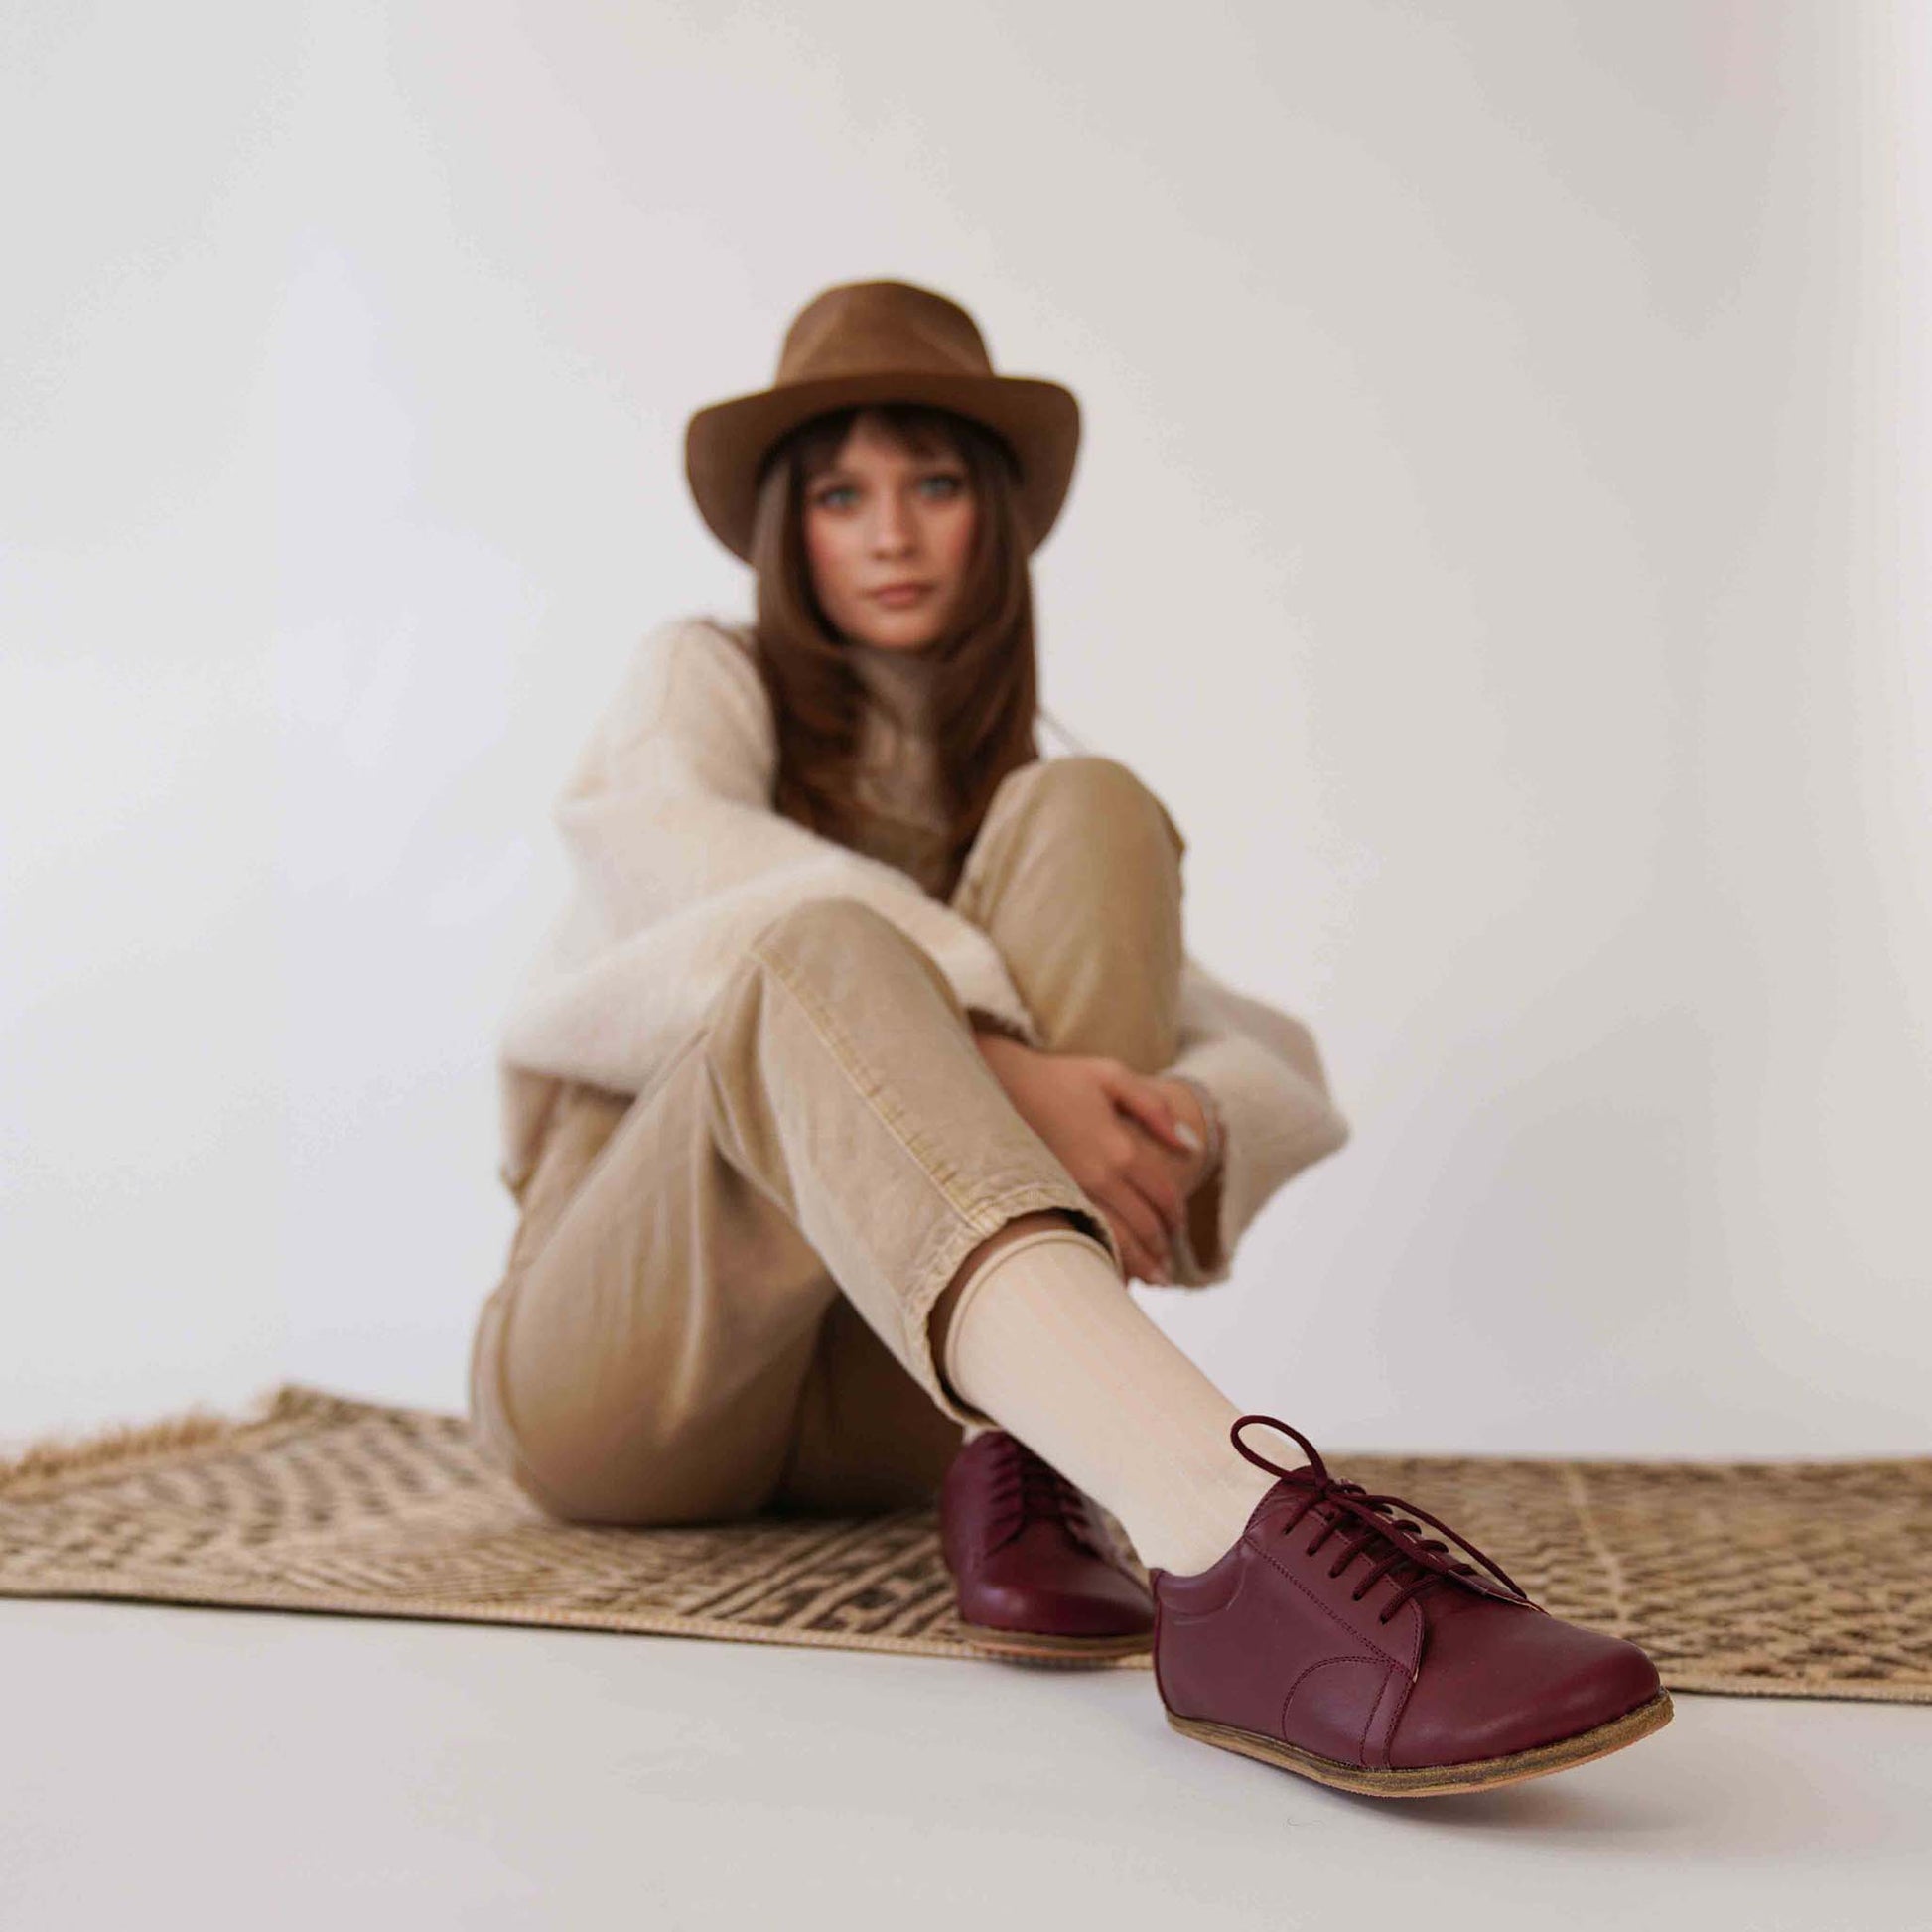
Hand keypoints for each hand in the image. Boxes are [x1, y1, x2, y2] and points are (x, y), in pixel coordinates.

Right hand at [974, 1035, 1206, 1283]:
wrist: (997, 1085)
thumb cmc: (1057, 1078)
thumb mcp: (1112, 1077)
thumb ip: (1155, 1109)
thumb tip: (1190, 1145)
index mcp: (1120, 1147)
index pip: (1162, 1194)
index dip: (1176, 1214)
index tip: (1179, 1225)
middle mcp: (1099, 1176)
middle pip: (1143, 1224)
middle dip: (1161, 1246)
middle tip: (1168, 1261)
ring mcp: (1071, 1191)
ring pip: (1116, 1240)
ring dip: (1140, 1263)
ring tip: (1153, 1278)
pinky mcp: (1047, 1199)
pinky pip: (1082, 1237)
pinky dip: (1103, 1256)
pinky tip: (1111, 1269)